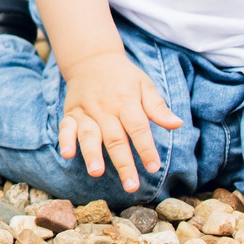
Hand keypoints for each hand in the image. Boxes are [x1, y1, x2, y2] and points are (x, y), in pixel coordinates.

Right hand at [57, 51, 180, 191]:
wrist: (90, 58)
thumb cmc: (123, 77)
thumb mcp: (145, 85)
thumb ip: (158, 106)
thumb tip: (177, 124)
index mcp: (126, 101)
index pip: (137, 127)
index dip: (146, 147)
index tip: (154, 167)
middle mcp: (104, 107)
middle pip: (114, 137)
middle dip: (122, 162)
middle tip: (131, 185)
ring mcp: (86, 110)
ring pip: (89, 134)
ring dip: (92, 153)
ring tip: (96, 172)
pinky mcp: (71, 112)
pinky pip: (65, 126)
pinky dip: (65, 140)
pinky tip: (67, 154)